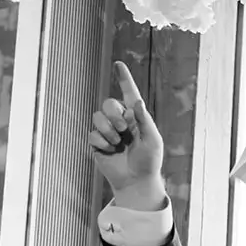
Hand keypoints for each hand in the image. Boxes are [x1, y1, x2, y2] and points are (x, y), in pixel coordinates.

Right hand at [88, 61, 165, 209]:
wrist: (136, 181)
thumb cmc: (149, 161)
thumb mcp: (153, 140)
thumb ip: (145, 120)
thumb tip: (137, 101)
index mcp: (136, 117)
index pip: (129, 94)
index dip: (124, 79)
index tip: (119, 64)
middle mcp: (121, 120)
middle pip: (108, 103)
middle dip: (114, 115)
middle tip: (124, 130)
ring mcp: (108, 131)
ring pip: (98, 117)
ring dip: (108, 130)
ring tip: (118, 143)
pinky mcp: (97, 142)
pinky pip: (93, 134)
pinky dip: (102, 143)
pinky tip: (110, 151)